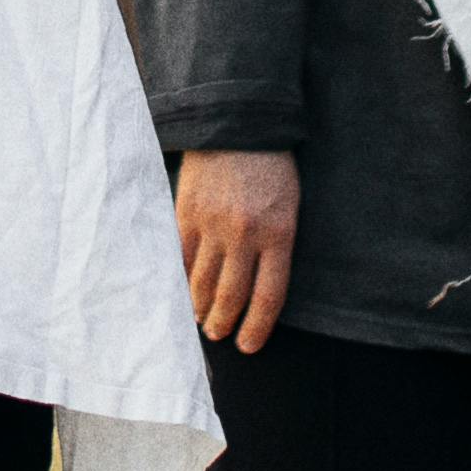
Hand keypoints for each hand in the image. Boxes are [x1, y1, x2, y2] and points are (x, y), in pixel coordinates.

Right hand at [177, 144, 301, 355]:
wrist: (239, 124)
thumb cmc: (272, 169)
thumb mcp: (289, 207)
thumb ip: (276, 246)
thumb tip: (257, 288)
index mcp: (279, 234)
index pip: (267, 297)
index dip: (256, 329)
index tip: (248, 346)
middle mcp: (245, 234)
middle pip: (231, 295)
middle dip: (224, 323)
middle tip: (218, 335)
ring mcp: (213, 224)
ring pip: (202, 282)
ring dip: (200, 308)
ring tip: (200, 320)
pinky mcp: (187, 212)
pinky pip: (180, 258)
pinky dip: (180, 280)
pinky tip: (182, 292)